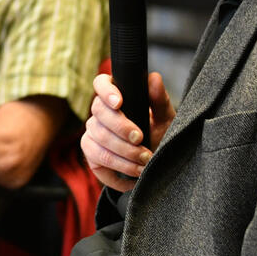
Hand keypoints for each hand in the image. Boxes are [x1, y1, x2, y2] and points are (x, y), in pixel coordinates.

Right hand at [81, 71, 175, 191]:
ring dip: (123, 152)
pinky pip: (97, 160)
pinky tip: (134, 176)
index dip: (106, 91)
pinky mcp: (91, 154)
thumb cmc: (159, 134)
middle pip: (98, 112)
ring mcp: (93, 132)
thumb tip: (154, 79)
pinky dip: (117, 170)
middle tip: (141, 139)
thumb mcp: (165, 119)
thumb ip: (160, 100)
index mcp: (116, 96)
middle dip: (121, 128)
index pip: (101, 83)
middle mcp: (100, 112)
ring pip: (98, 138)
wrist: (156, 162)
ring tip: (144, 160)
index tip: (120, 103)